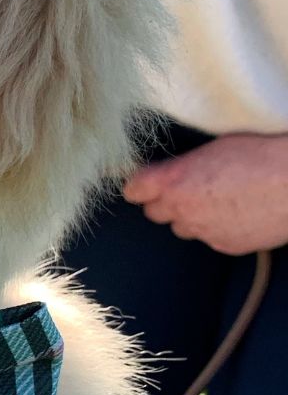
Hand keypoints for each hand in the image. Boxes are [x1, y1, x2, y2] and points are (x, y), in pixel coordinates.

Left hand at [123, 133, 287, 254]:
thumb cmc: (260, 155)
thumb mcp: (213, 149)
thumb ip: (183, 166)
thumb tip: (174, 170)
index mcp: (173, 181)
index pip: (133, 190)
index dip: (138, 186)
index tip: (143, 183)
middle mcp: (182, 208)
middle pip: (154, 212)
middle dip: (164, 202)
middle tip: (182, 190)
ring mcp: (204, 230)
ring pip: (181, 228)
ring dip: (189, 217)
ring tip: (213, 201)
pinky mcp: (226, 245)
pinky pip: (209, 238)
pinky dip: (215, 228)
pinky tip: (234, 213)